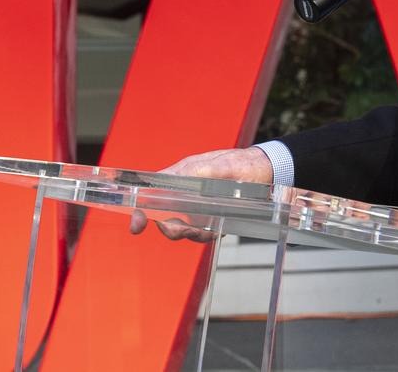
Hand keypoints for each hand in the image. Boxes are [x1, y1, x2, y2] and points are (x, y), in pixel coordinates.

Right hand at [128, 147, 273, 240]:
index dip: (140, 213)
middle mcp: (182, 198)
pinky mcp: (210, 221)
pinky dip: (208, 234)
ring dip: (193, 233)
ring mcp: (196, 211)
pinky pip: (203, 235)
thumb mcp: (216, 164)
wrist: (261, 171)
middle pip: (165, 221)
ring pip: (184, 231)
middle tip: (181, 227)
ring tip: (208, 224)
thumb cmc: (235, 163)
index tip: (137, 224)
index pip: (150, 197)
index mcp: (177, 180)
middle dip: (170, 228)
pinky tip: (218, 226)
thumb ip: (194, 172)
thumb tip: (171, 178)